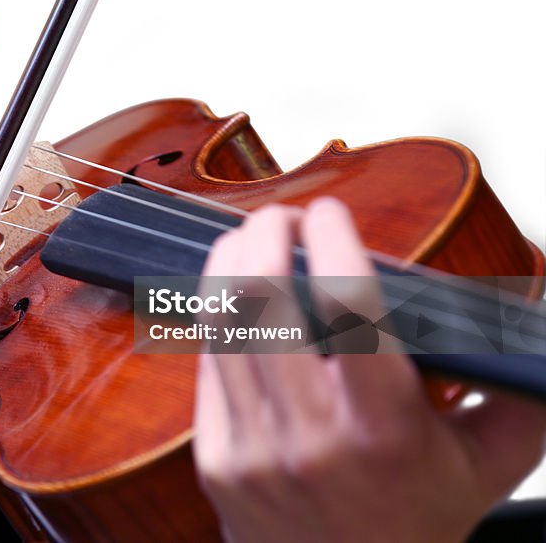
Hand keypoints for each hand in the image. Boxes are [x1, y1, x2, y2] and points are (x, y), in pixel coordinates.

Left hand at [193, 197, 545, 541]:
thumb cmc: (415, 522)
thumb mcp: (488, 463)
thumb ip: (516, 388)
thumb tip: (531, 309)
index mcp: (383, 433)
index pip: (349, 310)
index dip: (335, 243)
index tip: (331, 211)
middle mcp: (310, 439)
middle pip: (266, 301)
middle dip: (267, 237)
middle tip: (283, 217)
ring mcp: (253, 449)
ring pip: (224, 324)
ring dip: (232, 265)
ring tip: (251, 239)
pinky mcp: (216, 457)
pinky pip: (208, 363)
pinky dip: (218, 314)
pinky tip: (233, 291)